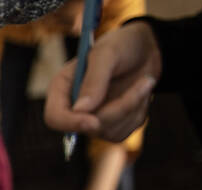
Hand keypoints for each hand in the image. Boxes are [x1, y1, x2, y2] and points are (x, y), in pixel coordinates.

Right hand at [45, 21, 160, 142]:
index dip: (70, 123)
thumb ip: (94, 80)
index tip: (94, 122)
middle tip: (146, 81)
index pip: (54, 116)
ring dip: (133, 107)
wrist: (147, 50)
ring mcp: (92, 118)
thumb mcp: (107, 54)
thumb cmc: (122, 45)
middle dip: (119, 108)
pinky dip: (138, 113)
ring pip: (109, 131)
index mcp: (62, 87)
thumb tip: (80, 109)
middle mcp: (73, 107)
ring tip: (145, 81)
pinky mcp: (111, 126)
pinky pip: (124, 132)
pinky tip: (141, 93)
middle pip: (88, 126)